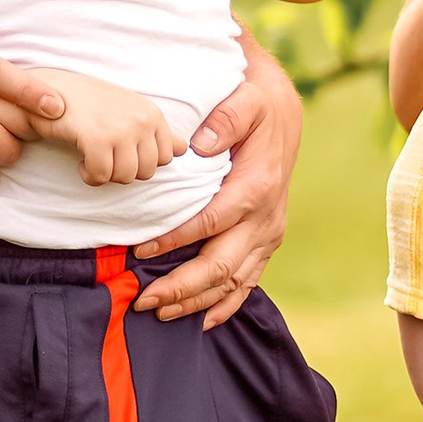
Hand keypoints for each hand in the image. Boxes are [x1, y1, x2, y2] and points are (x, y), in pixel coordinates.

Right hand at [36, 70, 185, 187]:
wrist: (49, 88)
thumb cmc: (89, 102)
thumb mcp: (128, 111)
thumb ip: (155, 131)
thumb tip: (183, 148)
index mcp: (151, 113)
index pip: (166, 157)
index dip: (142, 161)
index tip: (121, 152)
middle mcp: (141, 120)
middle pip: (147, 172)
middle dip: (123, 171)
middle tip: (104, 156)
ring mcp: (120, 128)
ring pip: (125, 177)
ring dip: (105, 174)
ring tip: (92, 158)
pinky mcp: (97, 138)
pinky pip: (100, 176)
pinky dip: (88, 175)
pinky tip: (80, 161)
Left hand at [135, 36, 300, 325]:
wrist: (282, 113)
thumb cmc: (255, 105)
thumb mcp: (245, 99)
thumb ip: (226, 119)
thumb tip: (200, 145)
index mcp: (257, 185)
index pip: (212, 222)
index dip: (177, 240)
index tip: (140, 249)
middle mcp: (267, 217)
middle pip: (222, 265)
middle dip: (181, 287)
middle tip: (143, 299)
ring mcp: (268, 234)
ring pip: (233, 281)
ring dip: (196, 302)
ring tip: (158, 314)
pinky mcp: (266, 241)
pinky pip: (249, 282)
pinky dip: (225, 305)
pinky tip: (201, 322)